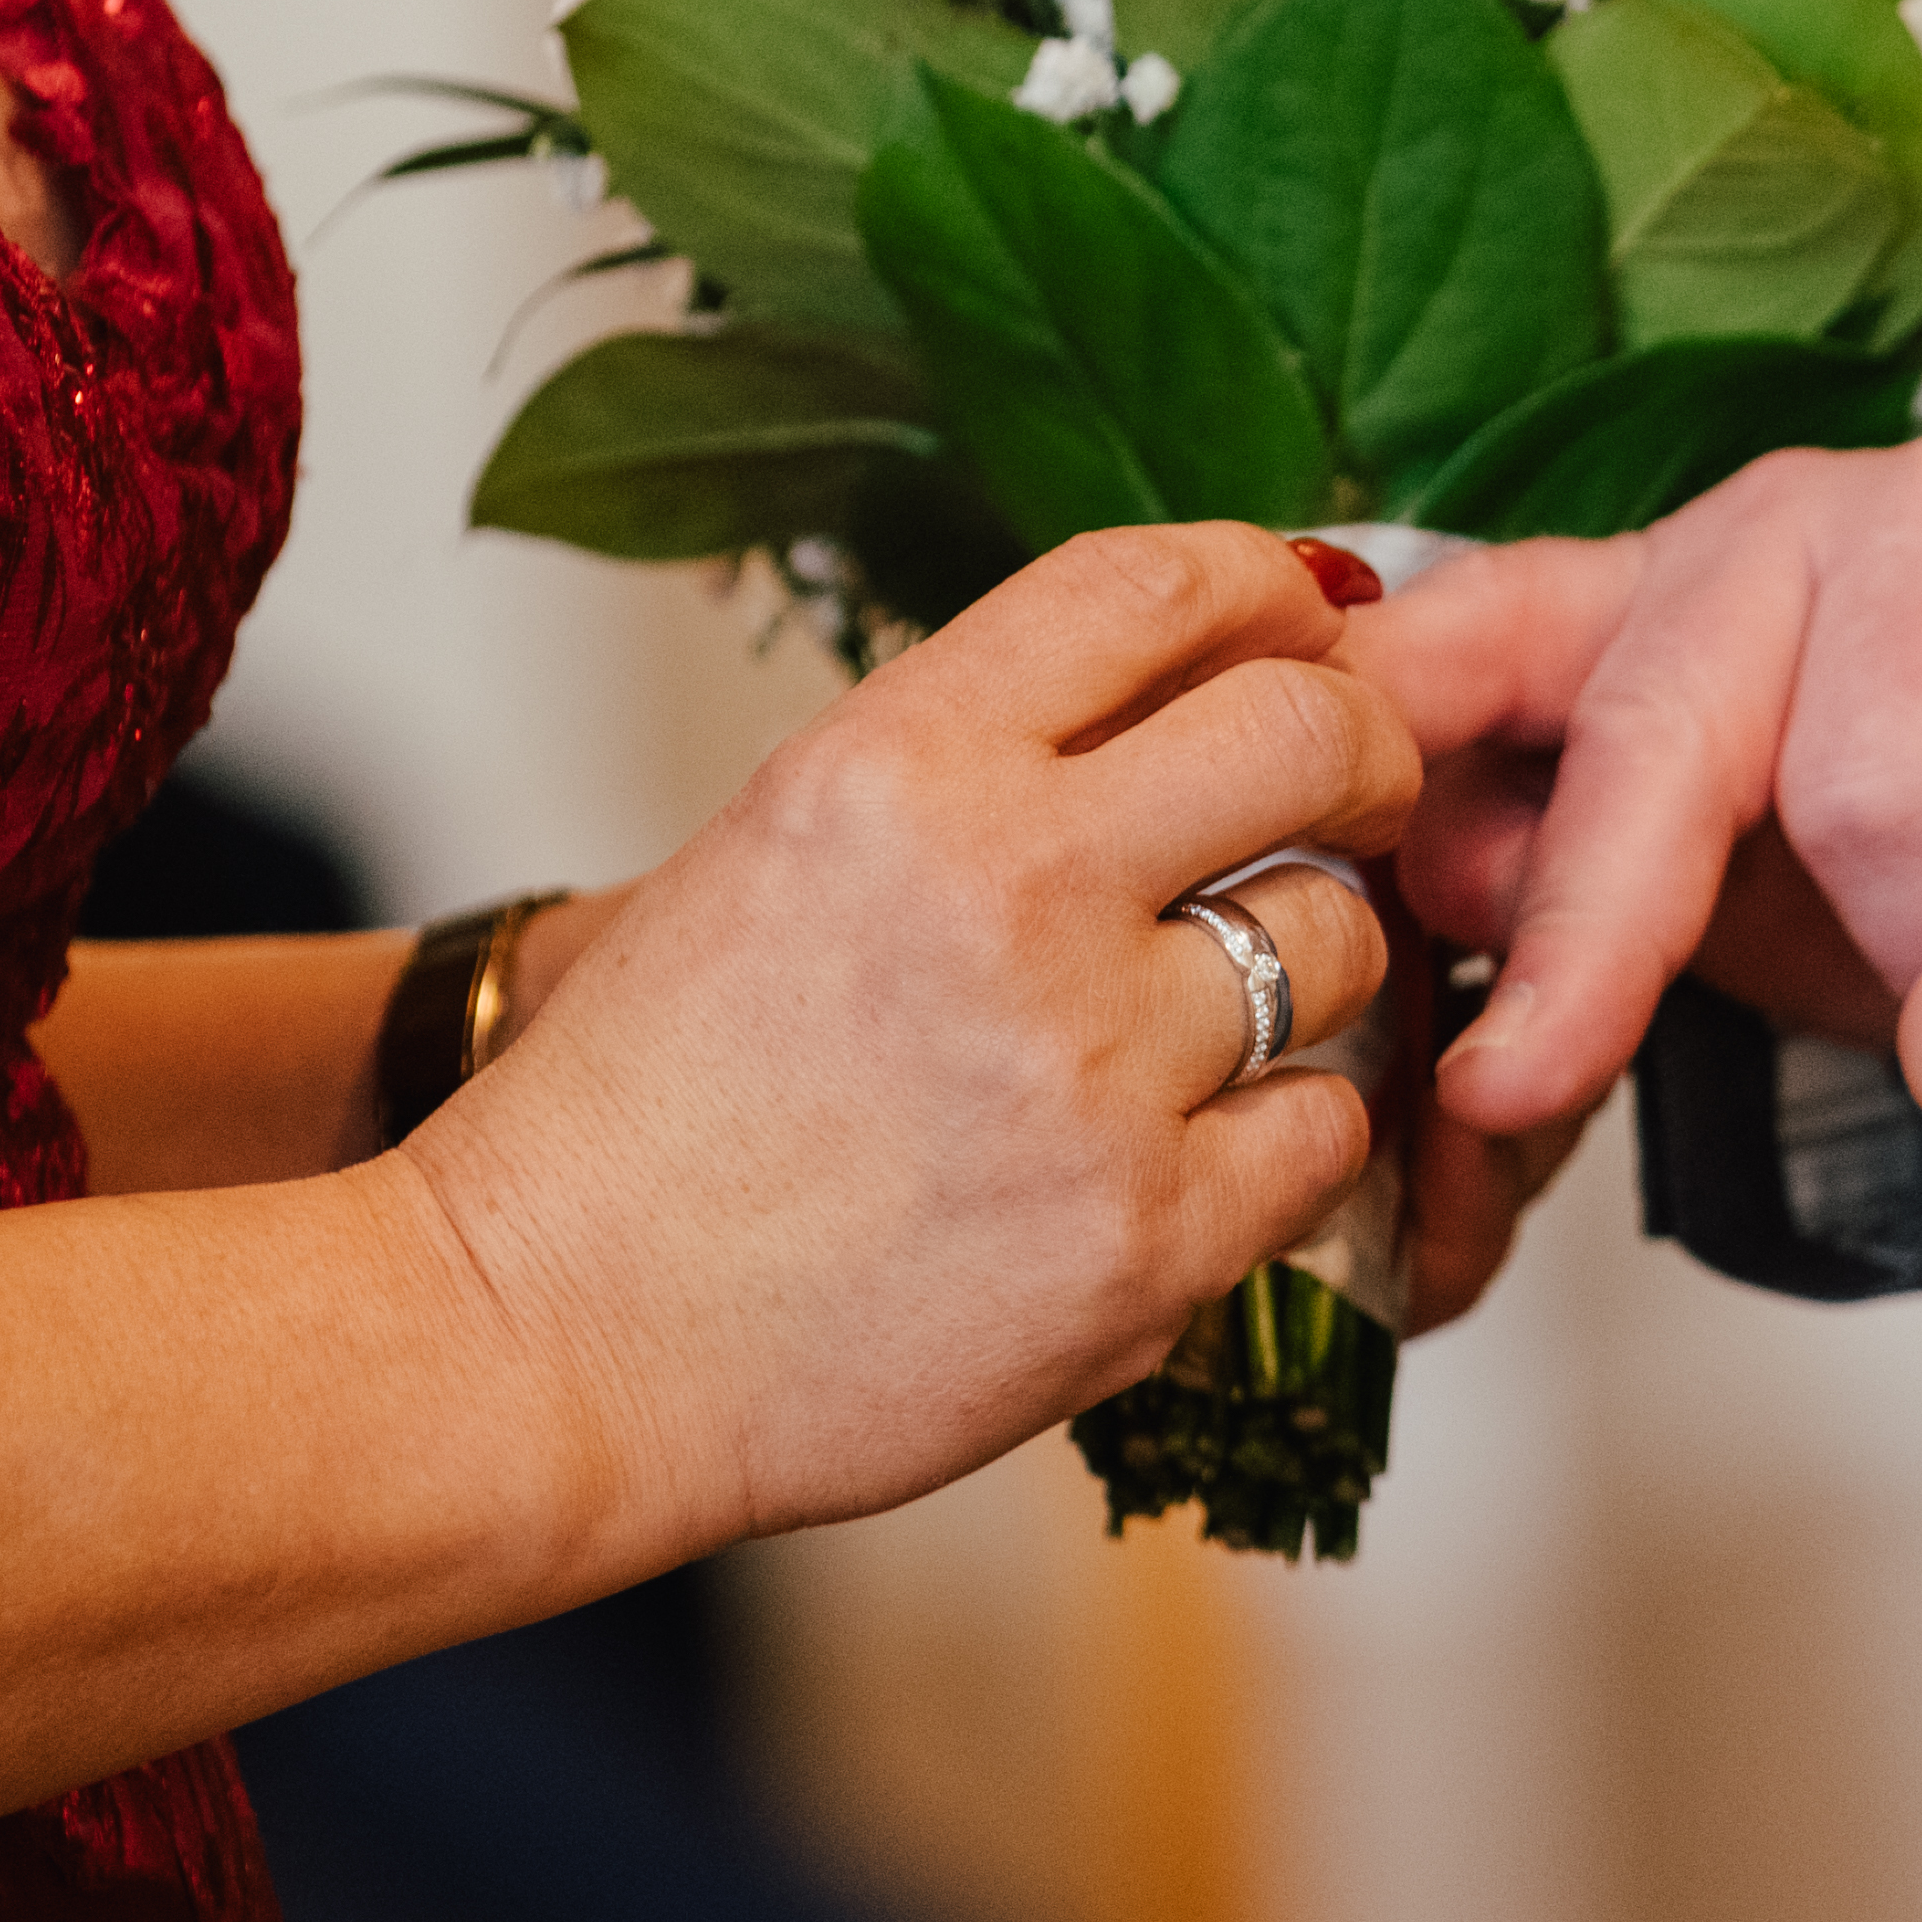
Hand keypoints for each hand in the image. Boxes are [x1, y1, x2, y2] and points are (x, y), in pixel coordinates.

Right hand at [404, 519, 1417, 1549]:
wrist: (554, 1335)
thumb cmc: (651, 1105)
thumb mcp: (779, 849)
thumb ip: (974, 762)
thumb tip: (1186, 679)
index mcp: (896, 763)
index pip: (1154, 585)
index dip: (1271, 587)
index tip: (1309, 623)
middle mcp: (1009, 886)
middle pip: (1313, 732)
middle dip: (1367, 752)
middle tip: (1358, 797)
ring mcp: (1094, 1069)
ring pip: (1344, 943)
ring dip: (1315, 967)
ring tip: (1217, 1019)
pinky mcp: (1150, 1239)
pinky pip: (1327, 1133)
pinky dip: (1282, 1140)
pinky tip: (1191, 1157)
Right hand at [1355, 437, 1921, 1256]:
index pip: (1891, 784)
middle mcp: (1799, 527)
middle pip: (1655, 724)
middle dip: (1591, 924)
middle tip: (1505, 1098)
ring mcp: (1662, 581)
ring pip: (1485, 687)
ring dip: (1412, 841)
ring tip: (1347, 993)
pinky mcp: (1578, 668)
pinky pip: (1434, 710)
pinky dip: (1378, 818)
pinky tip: (1332, 930)